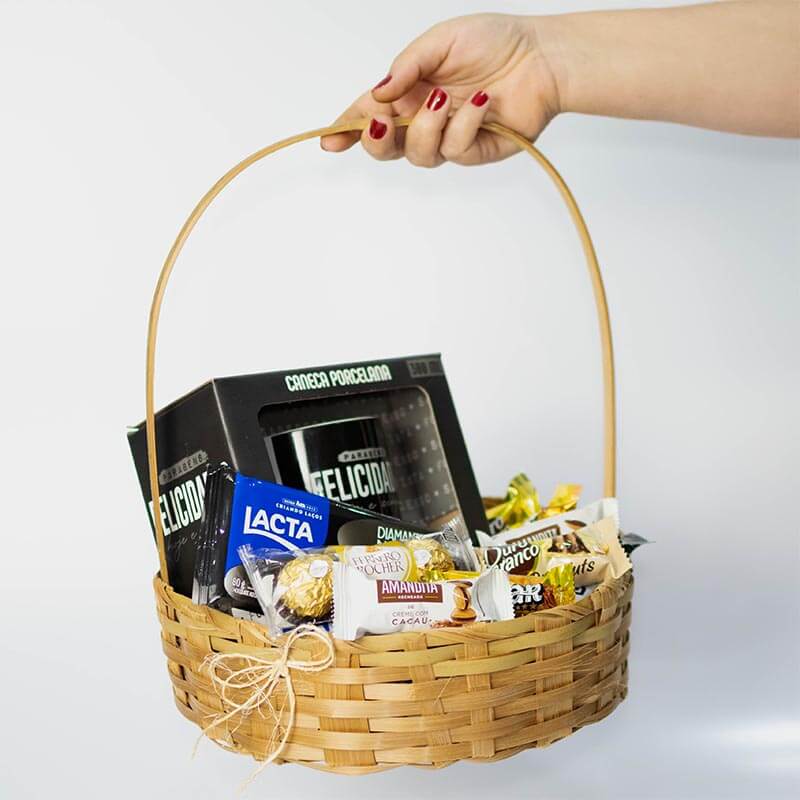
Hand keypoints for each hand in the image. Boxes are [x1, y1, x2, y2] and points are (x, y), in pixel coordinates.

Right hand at [320, 13, 559, 166]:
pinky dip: (465, 126)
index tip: (328, 141)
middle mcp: (424, 119)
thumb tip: (377, 94)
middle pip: (386, 148)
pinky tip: (483, 101)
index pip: (369, 115)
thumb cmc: (496, 42)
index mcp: (409, 92)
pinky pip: (455, 151)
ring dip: (426, 128)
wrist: (543, 57)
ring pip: (418, 155)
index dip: (346, 129)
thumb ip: (406, 67)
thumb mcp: (441, 41)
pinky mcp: (474, 151)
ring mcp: (448, 138)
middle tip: (381, 125)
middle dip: (376, 141)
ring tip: (447, 99)